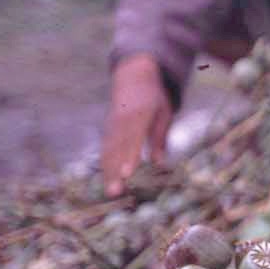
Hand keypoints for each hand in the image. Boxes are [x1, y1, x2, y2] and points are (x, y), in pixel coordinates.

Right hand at [101, 53, 173, 197]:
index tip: (128, 173)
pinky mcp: (109, 128)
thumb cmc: (154, 96)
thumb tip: (159, 163)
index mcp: (140, 114)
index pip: (134, 139)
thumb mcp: (163, 113)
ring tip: (111, 192)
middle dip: (116, 172)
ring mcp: (113, 124)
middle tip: (116, 192)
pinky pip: (106, 147)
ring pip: (110, 150)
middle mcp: (123, 120)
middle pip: (119, 149)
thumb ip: (160, 137)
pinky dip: (105, 163)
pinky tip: (106, 179)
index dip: (130, 156)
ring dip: (109, 172)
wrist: (134, 75)